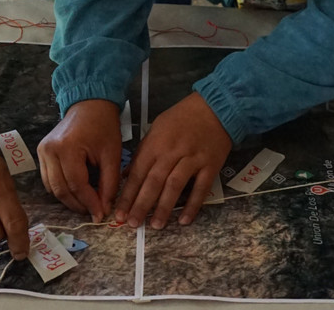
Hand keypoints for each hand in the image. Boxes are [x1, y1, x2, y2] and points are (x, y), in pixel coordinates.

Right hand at [37, 99, 121, 221]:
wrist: (90, 104)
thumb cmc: (104, 126)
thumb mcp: (112, 154)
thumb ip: (109, 184)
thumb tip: (103, 210)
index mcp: (67, 148)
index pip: (76, 185)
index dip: (89, 202)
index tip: (101, 215)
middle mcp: (50, 150)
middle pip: (61, 190)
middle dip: (78, 205)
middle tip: (94, 212)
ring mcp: (42, 151)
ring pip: (52, 188)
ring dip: (69, 200)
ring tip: (86, 203)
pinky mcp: (41, 152)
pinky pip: (48, 179)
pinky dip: (61, 189)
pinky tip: (76, 190)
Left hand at [116, 92, 230, 229]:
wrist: (214, 107)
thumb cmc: (182, 117)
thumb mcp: (157, 128)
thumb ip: (142, 152)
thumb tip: (126, 175)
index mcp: (156, 143)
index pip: (138, 172)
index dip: (128, 194)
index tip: (119, 213)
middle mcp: (172, 152)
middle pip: (154, 181)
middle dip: (141, 205)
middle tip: (133, 225)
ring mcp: (192, 159)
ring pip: (175, 186)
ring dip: (164, 207)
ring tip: (155, 225)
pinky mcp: (210, 165)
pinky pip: (201, 188)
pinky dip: (193, 205)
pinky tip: (184, 220)